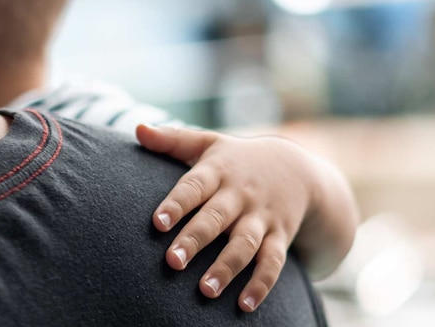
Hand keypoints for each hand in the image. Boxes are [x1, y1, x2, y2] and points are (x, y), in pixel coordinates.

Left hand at [136, 124, 315, 312]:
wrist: (297, 168)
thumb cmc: (237, 159)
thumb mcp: (208, 143)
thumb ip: (172, 139)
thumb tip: (137, 129)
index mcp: (218, 171)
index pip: (194, 186)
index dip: (176, 203)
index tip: (157, 222)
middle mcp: (239, 195)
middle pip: (216, 218)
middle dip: (195, 239)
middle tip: (172, 262)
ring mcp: (261, 217)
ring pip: (244, 244)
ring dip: (226, 267)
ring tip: (205, 290)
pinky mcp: (280, 236)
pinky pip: (273, 263)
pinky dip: (261, 284)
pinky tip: (244, 305)